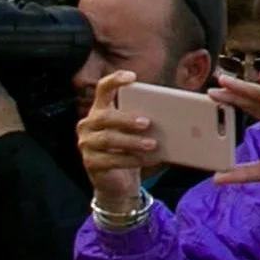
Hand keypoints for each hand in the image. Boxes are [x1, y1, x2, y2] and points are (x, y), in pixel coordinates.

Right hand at [74, 71, 160, 213]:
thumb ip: (145, 122)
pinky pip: (111, 160)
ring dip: (132, 141)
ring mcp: (86, 144)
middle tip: (147, 122)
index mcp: (100, 110)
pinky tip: (148, 160)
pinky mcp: (90, 163)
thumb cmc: (129, 151)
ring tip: (152, 144)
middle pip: (104, 116)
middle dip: (126, 118)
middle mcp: (88, 124)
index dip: (114, 81)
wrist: (118, 182)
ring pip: (108, 139)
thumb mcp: (136, 133)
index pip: (102, 89)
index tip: (132, 77)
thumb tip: (173, 117)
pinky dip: (131, 159)